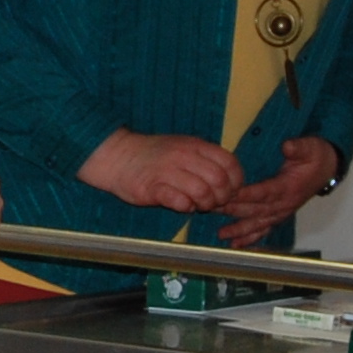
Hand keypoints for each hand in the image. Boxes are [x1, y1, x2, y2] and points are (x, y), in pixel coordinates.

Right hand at [78, 128, 243, 213]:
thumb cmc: (154, 156)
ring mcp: (166, 171)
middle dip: (222, 197)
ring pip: (202, 192)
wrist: (117, 157)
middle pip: (218, 180)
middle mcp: (183, 156)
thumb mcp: (183, 149)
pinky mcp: (151, 188)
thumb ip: (206, 161)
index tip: (229, 191)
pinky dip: (186, 207)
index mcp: (194, 145)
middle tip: (213, 202)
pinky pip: (179, 201)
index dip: (235, 181)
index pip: (229, 163)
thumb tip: (231, 184)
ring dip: (205, 204)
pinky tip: (181, 205)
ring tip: (197, 205)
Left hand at [220, 137, 340, 246]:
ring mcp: (282, 212)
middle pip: (256, 210)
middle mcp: (285, 204)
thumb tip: (288, 146)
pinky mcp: (280, 215)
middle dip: (233, 211)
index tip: (227, 195)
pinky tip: (236, 244)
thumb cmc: (315, 156)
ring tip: (221, 234)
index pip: (264, 192)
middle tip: (211, 209)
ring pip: (258, 223)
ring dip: (239, 229)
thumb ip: (298, 147)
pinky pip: (265, 230)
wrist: (327, 168)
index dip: (246, 195)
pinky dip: (251, 238)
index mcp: (288, 187)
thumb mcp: (309, 147)